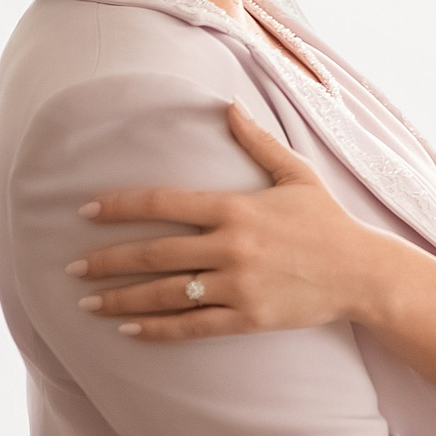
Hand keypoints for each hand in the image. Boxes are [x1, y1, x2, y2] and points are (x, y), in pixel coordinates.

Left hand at [71, 103, 385, 340]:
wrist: (362, 272)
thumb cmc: (328, 220)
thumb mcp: (296, 174)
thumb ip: (257, 142)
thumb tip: (228, 106)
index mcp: (236, 208)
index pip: (165, 203)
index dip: (121, 206)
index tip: (86, 211)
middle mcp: (232, 247)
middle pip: (155, 253)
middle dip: (107, 260)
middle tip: (72, 266)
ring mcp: (238, 286)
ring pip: (166, 294)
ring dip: (121, 298)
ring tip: (87, 301)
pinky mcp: (248, 318)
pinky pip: (191, 327)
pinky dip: (156, 329)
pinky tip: (127, 329)